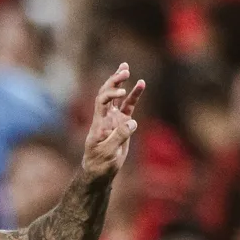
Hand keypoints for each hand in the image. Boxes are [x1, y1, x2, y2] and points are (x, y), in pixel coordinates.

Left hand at [79, 63, 144, 178]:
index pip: (102, 101)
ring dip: (120, 81)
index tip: (121, 92)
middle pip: (106, 93)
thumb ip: (119, 136)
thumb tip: (132, 122)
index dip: (110, 93)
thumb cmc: (100, 164)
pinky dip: (134, 95)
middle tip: (124, 70)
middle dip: (114, 80)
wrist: (98, 172)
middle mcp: (105, 117)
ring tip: (126, 67)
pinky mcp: (122, 123)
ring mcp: (113, 119)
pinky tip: (141, 84)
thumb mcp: (108, 153)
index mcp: (99, 122)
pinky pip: (128, 105)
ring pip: (117, 96)